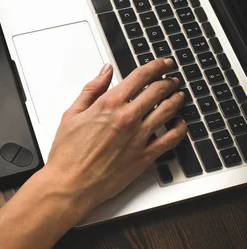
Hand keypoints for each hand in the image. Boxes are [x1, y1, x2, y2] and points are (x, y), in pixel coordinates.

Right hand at [0, 58, 186, 248]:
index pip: (140, 77)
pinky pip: (170, 139)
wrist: (69, 185)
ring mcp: (139, 138)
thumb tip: (105, 71)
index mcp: (109, 104)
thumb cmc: (67, 153)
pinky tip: (180, 124)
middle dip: (169, 81)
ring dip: (177, 100)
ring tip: (179, 96)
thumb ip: (92, 89)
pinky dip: (180, 128)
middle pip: (158, 91)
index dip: (156, 66)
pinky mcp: (144, 157)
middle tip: (172, 79)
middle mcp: (127, 118)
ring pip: (168, 111)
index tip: (163, 63)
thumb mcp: (72, 113)